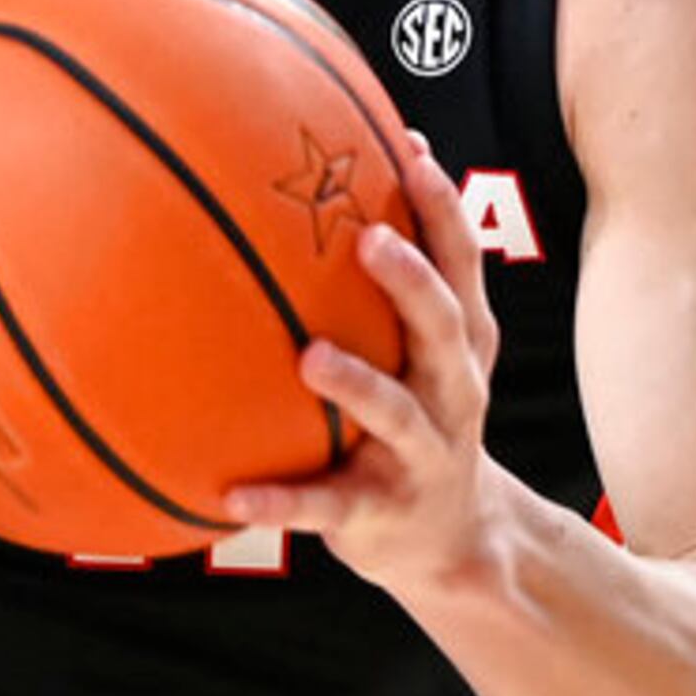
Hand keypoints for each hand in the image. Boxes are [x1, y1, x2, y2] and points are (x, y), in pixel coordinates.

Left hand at [225, 134, 500, 592]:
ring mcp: (422, 453)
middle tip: (369, 238)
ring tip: (311, 357)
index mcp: (460, 343)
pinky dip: (283, 502)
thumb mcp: (423, 353)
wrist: (451, 539)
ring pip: (395, 413)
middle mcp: (453, 391)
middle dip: (412, 281)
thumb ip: (394, 283)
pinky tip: (232, 497)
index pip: (462, 265)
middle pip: (443, 326)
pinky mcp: (379, 510)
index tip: (416, 156)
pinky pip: (327, 504)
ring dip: (357, 384)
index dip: (444, 210)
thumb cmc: (419, 415)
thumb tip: (329, 171)